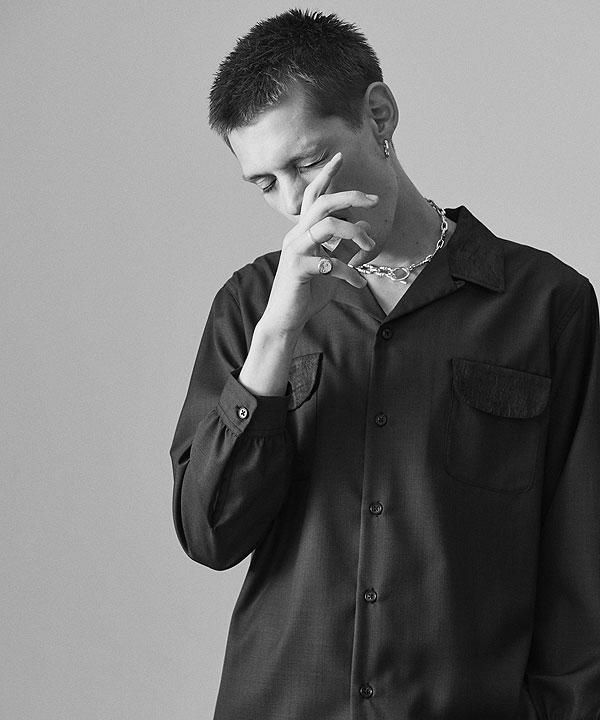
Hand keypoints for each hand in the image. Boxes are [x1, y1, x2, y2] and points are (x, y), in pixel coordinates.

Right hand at [259, 152, 378, 336]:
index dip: (325, 175)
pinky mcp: (298, 269)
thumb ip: (344, 246)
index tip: (339, 157)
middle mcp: (296, 236)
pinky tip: (359, 283)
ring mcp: (295, 251)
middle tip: (374, 199)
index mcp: (302, 232)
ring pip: (327, 225)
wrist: (286, 319)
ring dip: (355, 233)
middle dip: (350, 195)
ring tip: (368, 249)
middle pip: (322, 202)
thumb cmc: (307, 292)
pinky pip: (330, 263)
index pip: (313, 196)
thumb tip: (364, 227)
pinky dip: (350, 272)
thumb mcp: (331, 265)